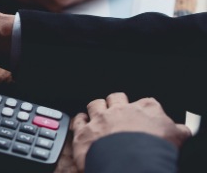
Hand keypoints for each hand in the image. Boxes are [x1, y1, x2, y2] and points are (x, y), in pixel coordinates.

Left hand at [71, 93, 190, 170]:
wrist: (132, 162)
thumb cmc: (154, 149)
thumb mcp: (175, 137)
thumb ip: (177, 131)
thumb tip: (182, 130)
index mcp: (145, 108)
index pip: (146, 103)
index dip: (144, 109)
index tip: (144, 116)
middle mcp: (121, 109)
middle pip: (117, 98)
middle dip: (117, 103)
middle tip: (119, 112)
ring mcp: (101, 119)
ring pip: (95, 104)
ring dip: (97, 109)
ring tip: (99, 116)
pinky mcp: (85, 131)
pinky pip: (78, 120)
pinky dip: (79, 121)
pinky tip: (81, 123)